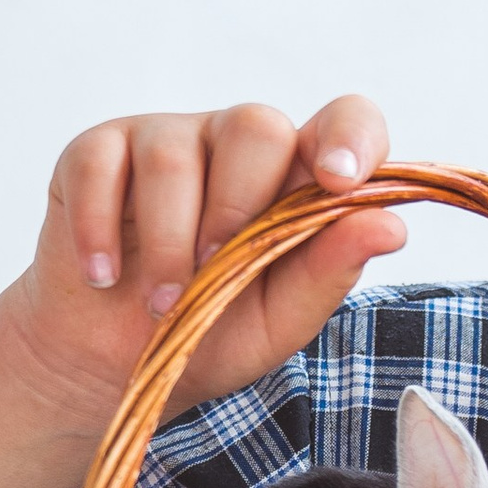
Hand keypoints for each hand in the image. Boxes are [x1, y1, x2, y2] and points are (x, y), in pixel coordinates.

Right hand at [0, 99, 406, 430]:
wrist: (108, 365)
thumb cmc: (205, 335)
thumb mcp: (277, 319)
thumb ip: (328, 271)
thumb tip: (391, 226)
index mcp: (294, 178)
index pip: (344, 121)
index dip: (350, 137)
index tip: (339, 181)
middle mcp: (234, 144)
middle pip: (256, 126)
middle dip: (236, 209)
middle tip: (212, 272)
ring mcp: (164, 139)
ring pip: (174, 155)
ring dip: (167, 243)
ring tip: (161, 302)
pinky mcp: (96, 151)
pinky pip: (102, 165)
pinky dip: (99, 232)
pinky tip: (104, 276)